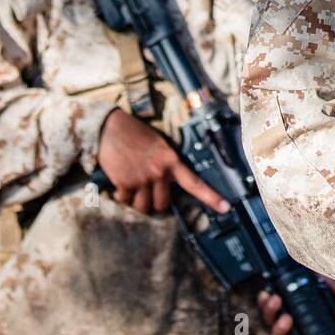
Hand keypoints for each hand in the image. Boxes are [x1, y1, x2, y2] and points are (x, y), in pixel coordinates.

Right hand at [95, 109, 228, 215]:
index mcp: (171, 160)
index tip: (225, 207)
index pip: (194, 183)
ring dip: (138, 202)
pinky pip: (126, 201)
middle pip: (163, 204)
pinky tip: (120, 187)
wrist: (109, 127)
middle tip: (147, 190)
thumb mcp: (158, 144)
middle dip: (155, 201)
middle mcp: (159, 172)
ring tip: (132, 188)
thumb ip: (166, 163)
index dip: (211, 197)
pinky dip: (122, 197)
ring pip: (144, 206)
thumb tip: (168, 183)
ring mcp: (142, 178)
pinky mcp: (125, 182)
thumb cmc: (133, 133)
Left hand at [258, 277, 334, 334]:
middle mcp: (296, 322)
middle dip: (280, 330)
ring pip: (270, 321)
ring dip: (270, 314)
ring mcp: (284, 310)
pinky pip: (264, 305)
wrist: (319, 259)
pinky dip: (263, 302)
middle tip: (287, 319)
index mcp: (311, 328)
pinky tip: (267, 295)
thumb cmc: (331, 279)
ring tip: (277, 300)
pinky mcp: (276, 297)